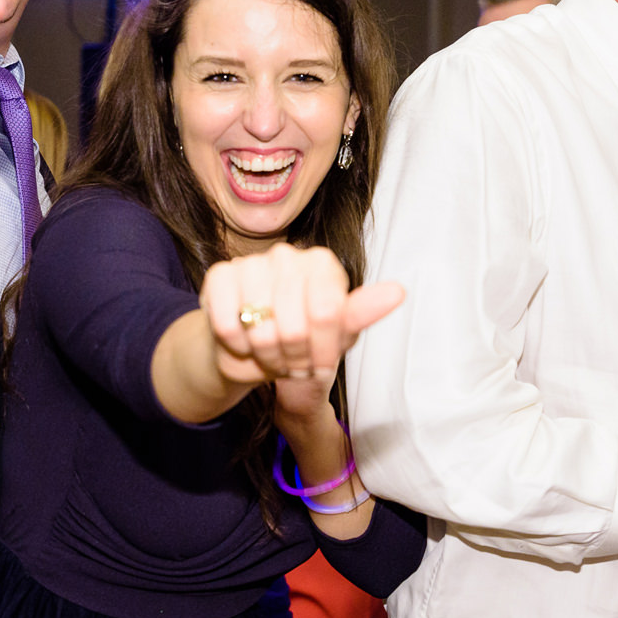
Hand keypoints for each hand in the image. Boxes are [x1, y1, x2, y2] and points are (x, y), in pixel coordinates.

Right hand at [201, 243, 404, 389]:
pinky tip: (243, 342)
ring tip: (270, 354)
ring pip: (261, 328)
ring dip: (265, 355)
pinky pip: (229, 325)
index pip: (328, 314)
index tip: (318, 363)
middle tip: (292, 363)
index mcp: (323, 264)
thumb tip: (397, 292)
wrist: (252, 350)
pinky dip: (237, 346)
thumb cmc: (301, 341)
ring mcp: (251, 262)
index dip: (322, 351)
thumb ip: (362, 313)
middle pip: (295, 326)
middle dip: (294, 358)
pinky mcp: (219, 276)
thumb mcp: (337, 335)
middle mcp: (288, 255)